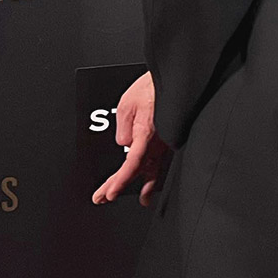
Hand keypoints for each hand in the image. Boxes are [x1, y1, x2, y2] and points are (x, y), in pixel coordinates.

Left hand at [91, 71, 170, 206]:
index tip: (109, 194)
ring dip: (145, 186)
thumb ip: (123, 129)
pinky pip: (162, 160)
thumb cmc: (152, 86)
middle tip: (103, 198)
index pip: (131, 165)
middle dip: (119, 186)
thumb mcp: (126, 105)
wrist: (174, 78)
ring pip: (154, 169)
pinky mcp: (170, 137)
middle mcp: (158, 141)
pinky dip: (156, 173)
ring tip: (141, 199)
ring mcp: (166, 141)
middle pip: (138, 171)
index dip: (120, 182)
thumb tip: (124, 144)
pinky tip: (154, 180)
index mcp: (146, 133)